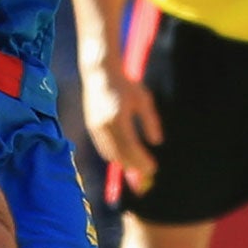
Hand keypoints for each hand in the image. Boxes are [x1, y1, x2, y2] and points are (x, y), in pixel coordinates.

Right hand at [80, 63, 161, 194]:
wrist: (99, 74)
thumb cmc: (125, 85)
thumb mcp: (143, 99)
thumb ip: (150, 121)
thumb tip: (157, 142)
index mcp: (119, 118)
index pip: (131, 147)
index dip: (142, 160)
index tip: (153, 168)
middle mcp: (105, 125)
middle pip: (120, 155)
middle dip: (134, 166)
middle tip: (148, 173)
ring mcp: (95, 127)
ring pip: (110, 154)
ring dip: (124, 164)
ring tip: (138, 169)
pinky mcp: (91, 127)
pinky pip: (103, 148)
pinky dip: (114, 156)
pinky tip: (124, 159)